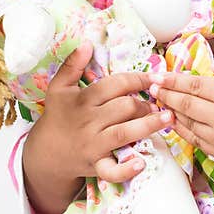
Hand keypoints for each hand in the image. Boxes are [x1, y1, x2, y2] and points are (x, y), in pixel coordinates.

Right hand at [22, 44, 172, 213]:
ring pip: (124, 133)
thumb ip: (72, 64)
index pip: (114, 85)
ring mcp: (92, 145)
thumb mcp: (58, 87)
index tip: (154, 78)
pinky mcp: (95, 166)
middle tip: (159, 102)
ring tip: (168, 119)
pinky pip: (112, 170)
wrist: (45, 153)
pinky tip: (142, 163)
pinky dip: (127, 169)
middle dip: (145, 104)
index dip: (138, 79)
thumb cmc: (58, 116)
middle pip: (124, 108)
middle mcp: (88, 122)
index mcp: (82, 100)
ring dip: (148, 126)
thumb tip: (87, 43)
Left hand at [149, 58, 213, 176]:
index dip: (173, 79)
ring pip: (187, 123)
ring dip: (171, 110)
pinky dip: (182, 129)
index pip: (194, 85)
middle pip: (185, 104)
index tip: (158, 74)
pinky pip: (194, 140)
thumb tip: (212, 68)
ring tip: (159, 100)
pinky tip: (176, 120)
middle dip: (166, 93)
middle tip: (152, 85)